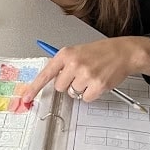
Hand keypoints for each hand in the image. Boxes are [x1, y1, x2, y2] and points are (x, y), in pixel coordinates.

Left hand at [24, 37, 149, 103]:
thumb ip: (63, 64)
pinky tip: (98, 82)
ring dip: (81, 89)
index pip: (46, 73)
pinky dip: (92, 94)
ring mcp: (86, 75)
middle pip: (60, 87)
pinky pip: (87, 98)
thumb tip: (51, 80)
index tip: (26, 97)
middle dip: (68, 84)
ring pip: (73, 93)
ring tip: (92, 76)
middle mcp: (73, 64)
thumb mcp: (77, 51)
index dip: (34, 87)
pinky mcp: (97, 85)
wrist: (123, 52)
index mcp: (66, 54)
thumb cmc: (100, 52)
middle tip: (80, 75)